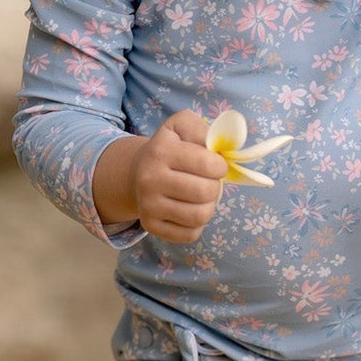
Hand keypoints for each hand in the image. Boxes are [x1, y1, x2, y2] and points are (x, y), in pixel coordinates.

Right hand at [124, 111, 228, 242]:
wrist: (136, 172)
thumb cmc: (169, 148)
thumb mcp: (182, 126)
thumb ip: (204, 129)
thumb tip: (223, 147)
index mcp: (161, 151)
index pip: (208, 164)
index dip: (220, 166)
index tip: (216, 165)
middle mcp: (150, 179)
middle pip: (205, 192)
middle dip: (215, 187)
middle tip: (208, 182)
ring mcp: (148, 205)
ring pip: (200, 216)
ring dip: (209, 206)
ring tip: (201, 197)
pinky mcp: (151, 226)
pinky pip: (190, 234)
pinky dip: (197, 224)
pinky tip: (190, 210)